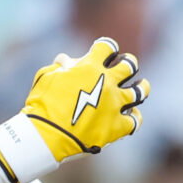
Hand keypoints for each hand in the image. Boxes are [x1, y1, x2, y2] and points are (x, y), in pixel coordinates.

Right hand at [23, 38, 148, 162]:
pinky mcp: (117, 126)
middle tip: (126, 66)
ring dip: (142, 87)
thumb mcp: (46, 77)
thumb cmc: (41, 104)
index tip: (104, 50)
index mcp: (89, 67)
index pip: (107, 47)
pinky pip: (135, 120)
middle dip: (128, 63)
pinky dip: (134, 117)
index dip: (107, 47)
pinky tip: (131, 115)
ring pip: (140, 91)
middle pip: (129, 65)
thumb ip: (60, 66)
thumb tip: (66, 60)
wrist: (45, 135)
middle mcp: (107, 82)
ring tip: (140, 86)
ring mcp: (115, 104)